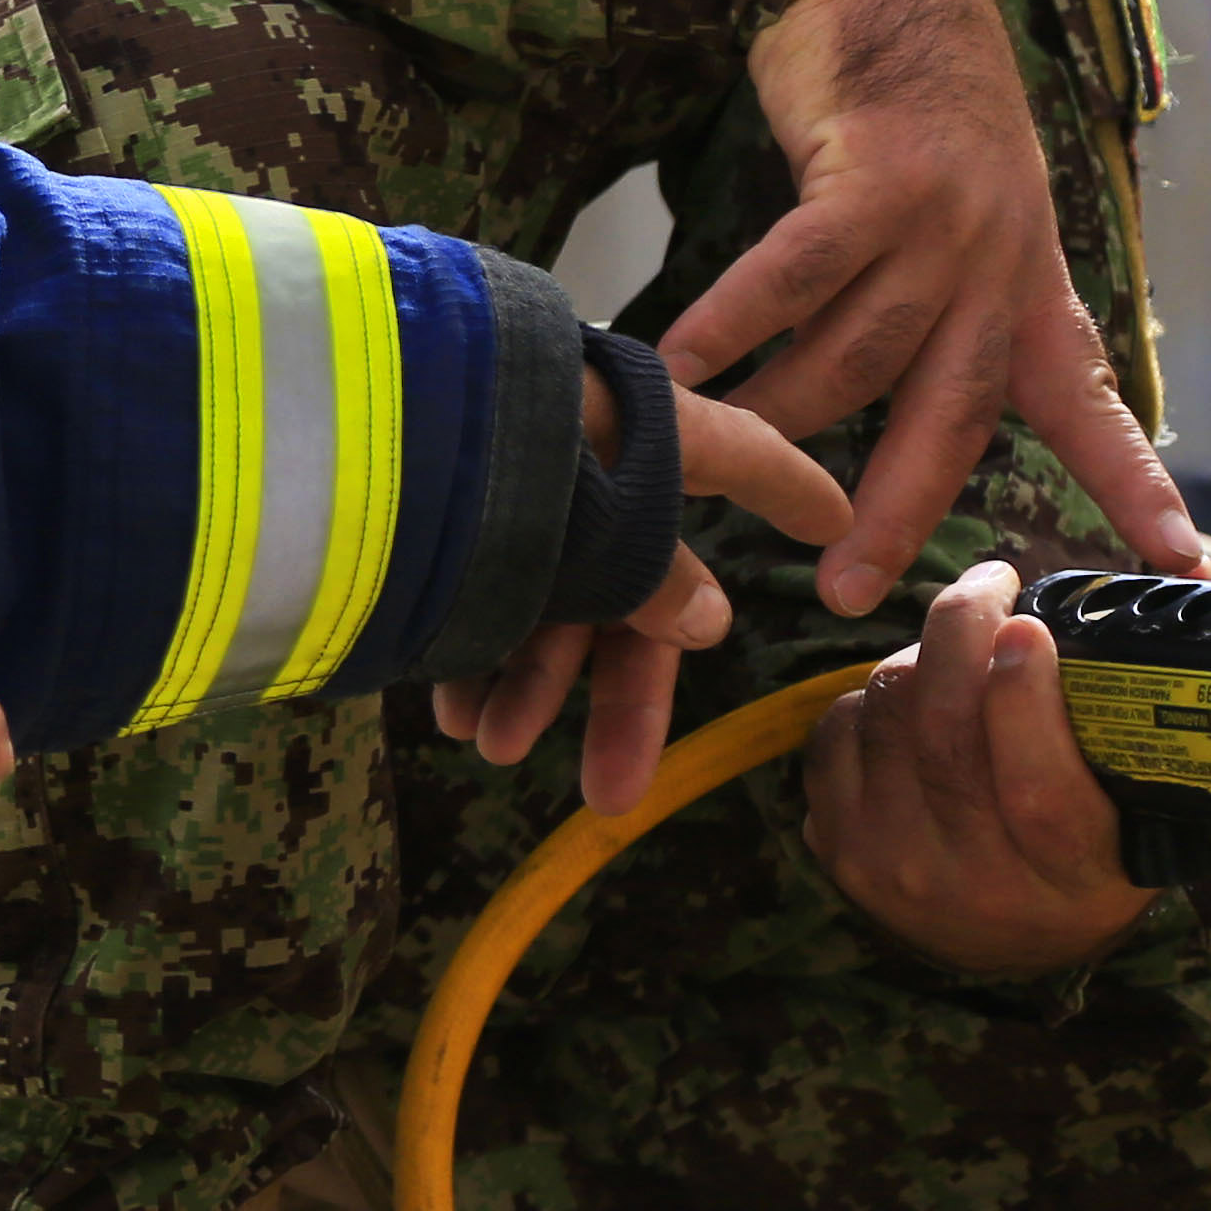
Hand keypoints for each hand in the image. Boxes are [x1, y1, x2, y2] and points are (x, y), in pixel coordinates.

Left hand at [428, 377, 853, 814]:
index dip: (788, 489)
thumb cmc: (516, 456)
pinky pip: (477, 582)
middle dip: (614, 699)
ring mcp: (512, 477)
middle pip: (629, 586)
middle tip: (611, 798)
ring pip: (546, 596)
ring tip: (493, 747)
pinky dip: (468, 646)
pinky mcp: (441, 501)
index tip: (833, 517)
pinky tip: (447, 707)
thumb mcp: (608, 529)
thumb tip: (704, 622)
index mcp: (646, 432)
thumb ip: (653, 578)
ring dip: (527, 684)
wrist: (376, 411)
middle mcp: (586, 453)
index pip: (743, 459)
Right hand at [666, 0, 1197, 610]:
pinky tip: (683, 366)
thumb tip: (905, 388)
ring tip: (722, 459)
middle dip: (901, 508)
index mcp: (1027, 274)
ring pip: (855, 355)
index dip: (1133, 481)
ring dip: (781, 416)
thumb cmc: (911, 90)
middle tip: (850, 588)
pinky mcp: (869, 178)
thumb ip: (951, 291)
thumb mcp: (968, 198)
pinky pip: (792, 278)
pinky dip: (732, 327)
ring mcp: (938, 220)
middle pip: (951, 413)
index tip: (1183, 562)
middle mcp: (996, 257)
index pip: (1087, 398)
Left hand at [802, 558, 1149, 974]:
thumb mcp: (1137, 816)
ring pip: (889, 717)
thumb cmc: (1086, 853)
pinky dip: (872, 695)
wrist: (1008, 946)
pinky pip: (839, 730)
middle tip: (989, 585)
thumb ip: (1131, 735)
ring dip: (919, 656)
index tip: (1026, 627)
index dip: (1025, 703)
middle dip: (961, 633)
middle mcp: (977, 884)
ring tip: (957, 642)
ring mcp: (897, 868)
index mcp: (1072, 876)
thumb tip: (1134, 606)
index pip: (1040, 794)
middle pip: (946, 736)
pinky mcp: (839, 849)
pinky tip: (910, 693)